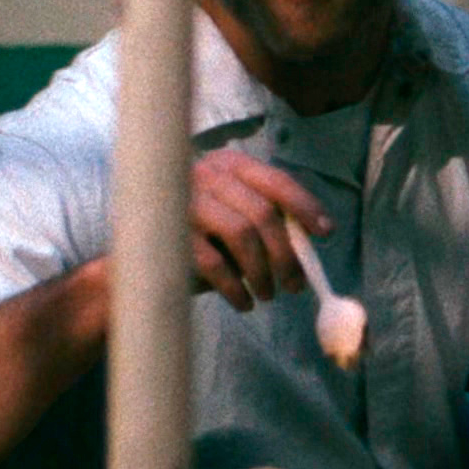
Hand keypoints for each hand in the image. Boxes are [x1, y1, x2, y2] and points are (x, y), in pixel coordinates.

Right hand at [183, 149, 329, 313]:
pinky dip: (237, 288)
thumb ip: (267, 217)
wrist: (142, 251)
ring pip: (242, 235)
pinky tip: (244, 303)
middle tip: (296, 285)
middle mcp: (206, 176)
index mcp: (229, 165)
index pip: (276, 180)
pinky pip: (216, 265)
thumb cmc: (200, 233)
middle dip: (286, 253)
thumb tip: (312, 241)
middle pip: (262, 212)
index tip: (326, 233)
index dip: (305, 206)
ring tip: (269, 294)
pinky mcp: (173, 236)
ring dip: (263, 272)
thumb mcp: (235, 213)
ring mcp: (187, 204)